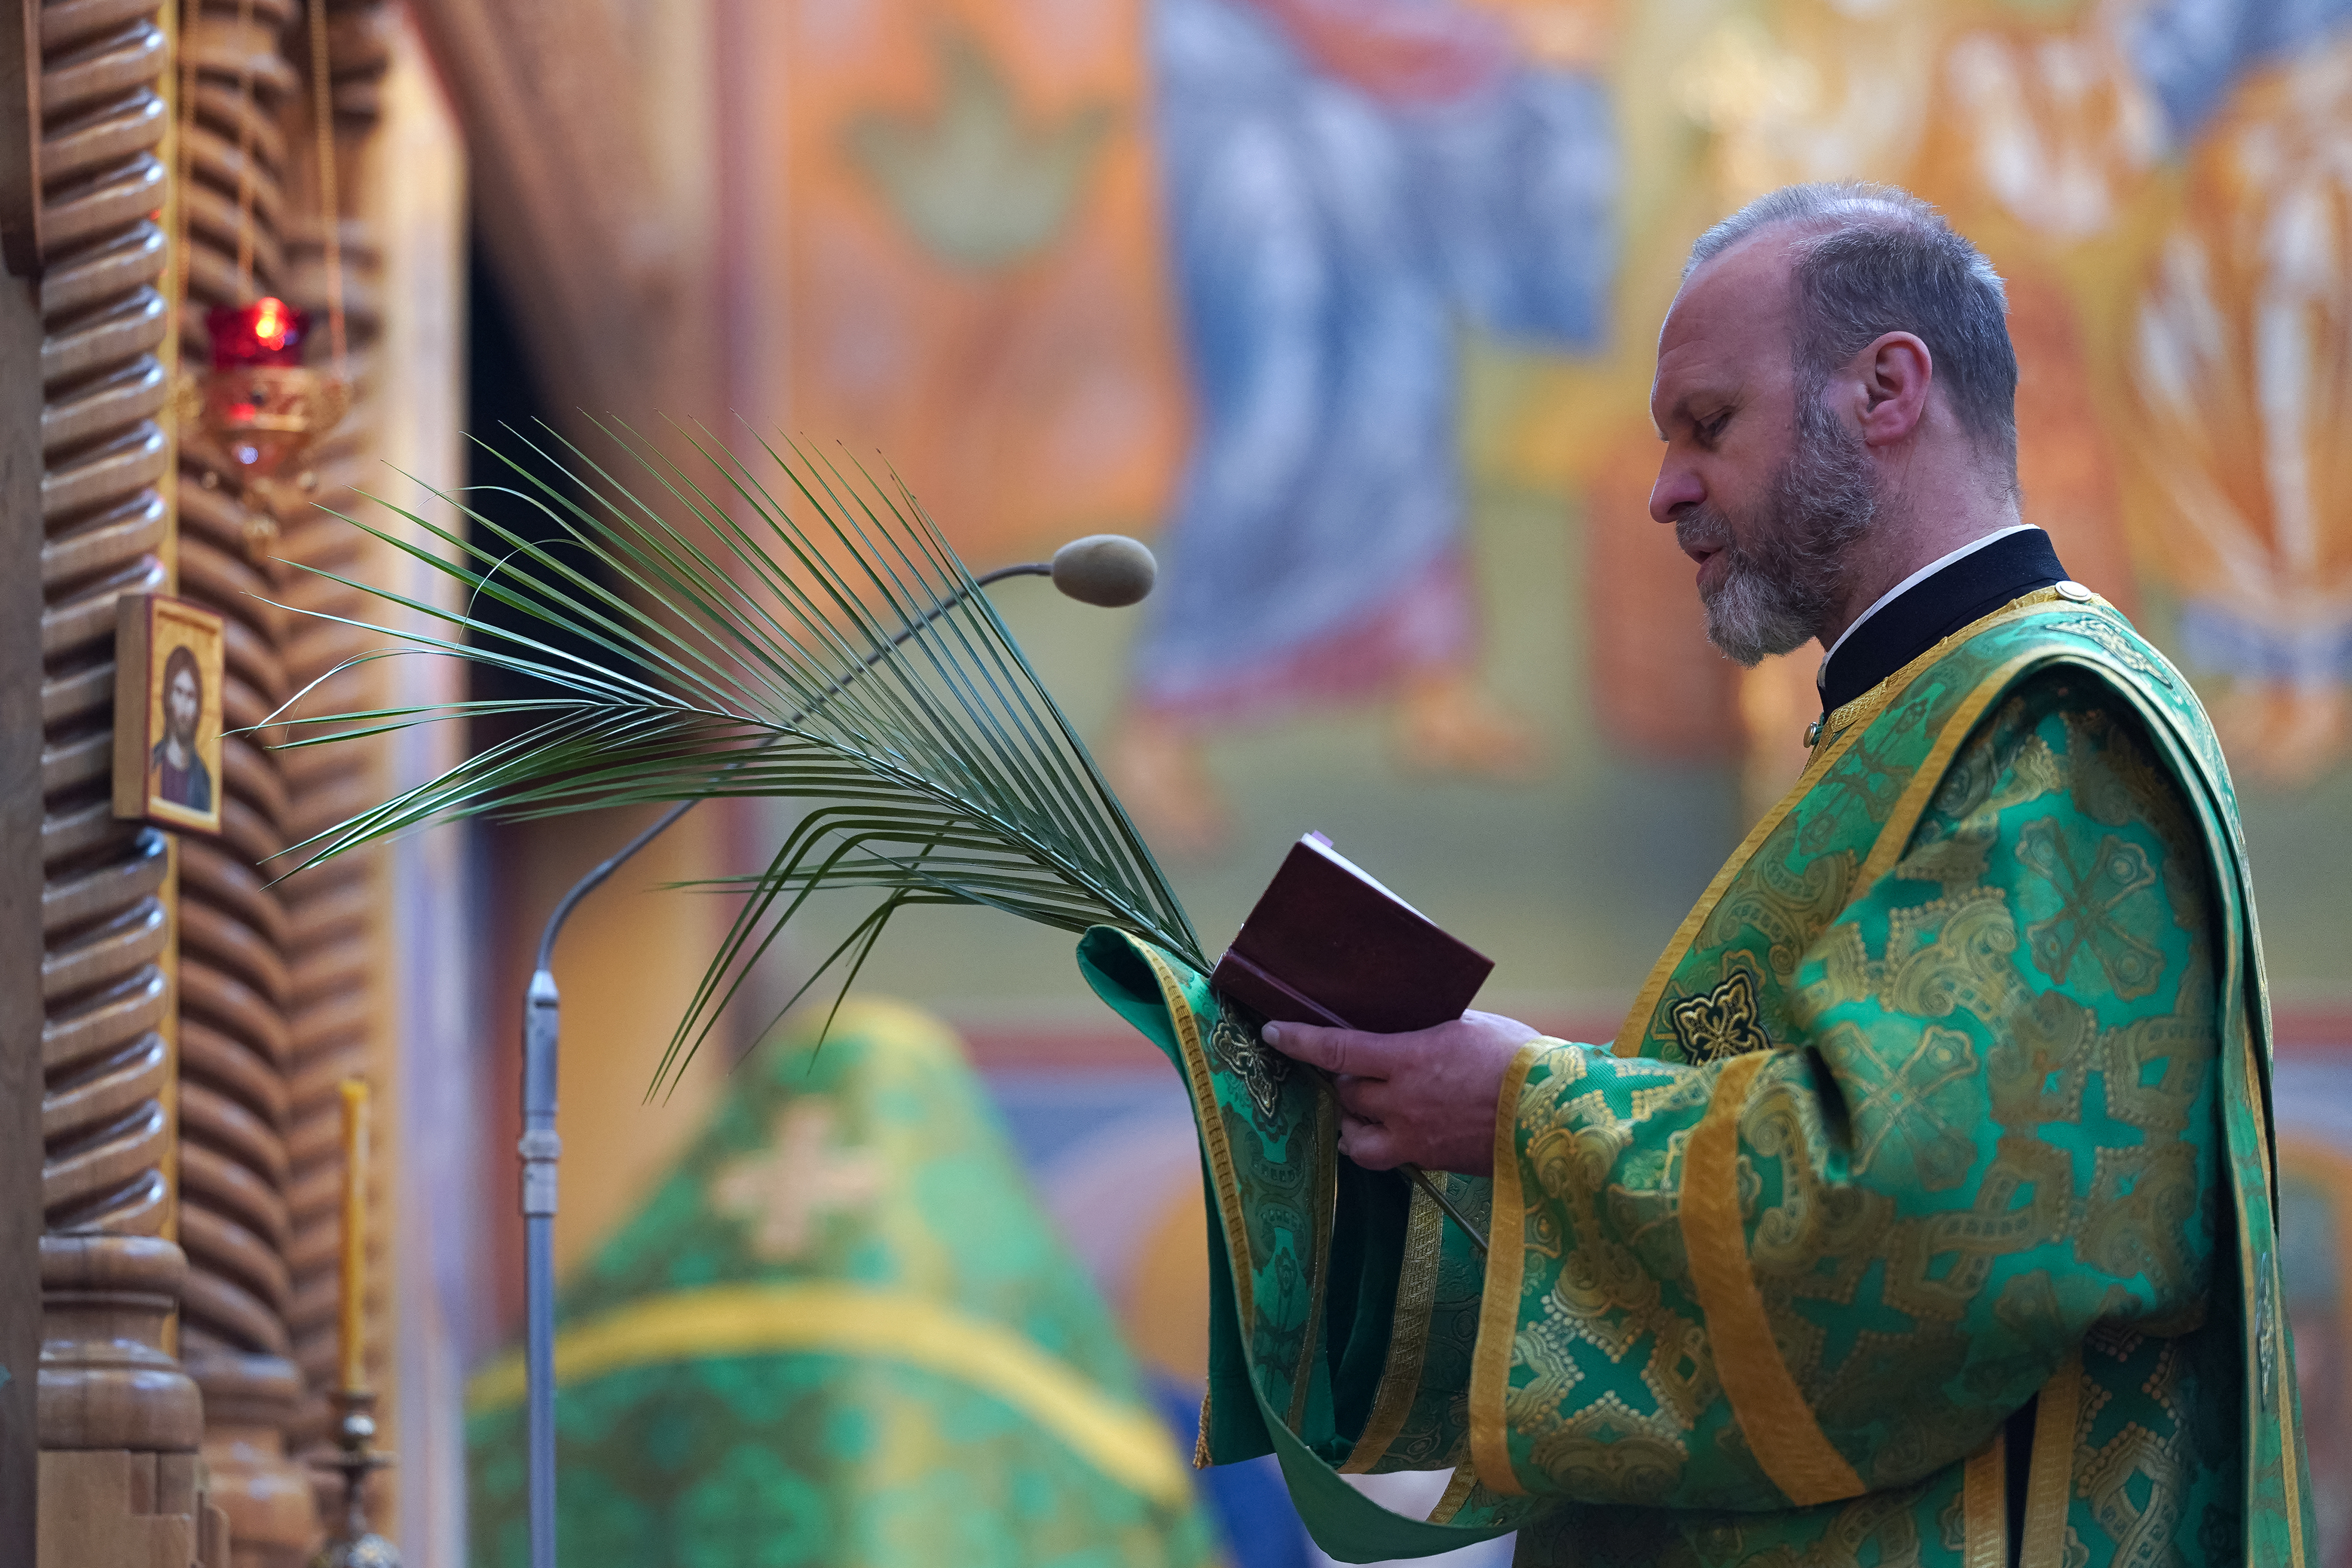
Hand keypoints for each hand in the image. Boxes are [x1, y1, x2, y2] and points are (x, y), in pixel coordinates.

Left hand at [1260, 1011, 1540, 1174]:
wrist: (1559, 1114)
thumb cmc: (1521, 1059)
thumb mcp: (1469, 1027)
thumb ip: (1428, 1030)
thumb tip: (1403, 1028)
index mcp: (1410, 1059)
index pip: (1336, 1049)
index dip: (1299, 1041)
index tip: (1273, 1031)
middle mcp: (1403, 1102)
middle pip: (1346, 1093)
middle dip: (1345, 1080)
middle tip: (1357, 1067)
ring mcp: (1416, 1138)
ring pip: (1356, 1136)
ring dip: (1352, 1120)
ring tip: (1364, 1107)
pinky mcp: (1432, 1162)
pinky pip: (1387, 1158)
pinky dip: (1380, 1144)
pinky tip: (1392, 1132)